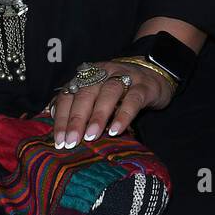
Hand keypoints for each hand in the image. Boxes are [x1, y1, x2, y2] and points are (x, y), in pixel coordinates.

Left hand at [40, 58, 174, 149]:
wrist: (155, 74)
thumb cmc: (120, 92)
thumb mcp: (97, 96)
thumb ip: (79, 109)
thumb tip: (59, 133)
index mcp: (87, 77)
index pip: (69, 95)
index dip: (62, 117)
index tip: (59, 140)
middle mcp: (103, 73)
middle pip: (86, 93)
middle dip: (76, 119)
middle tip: (72, 141)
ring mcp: (125, 77)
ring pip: (108, 93)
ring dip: (97, 116)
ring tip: (91, 136)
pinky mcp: (144, 86)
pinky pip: (133, 99)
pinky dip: (123, 115)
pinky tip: (116, 130)